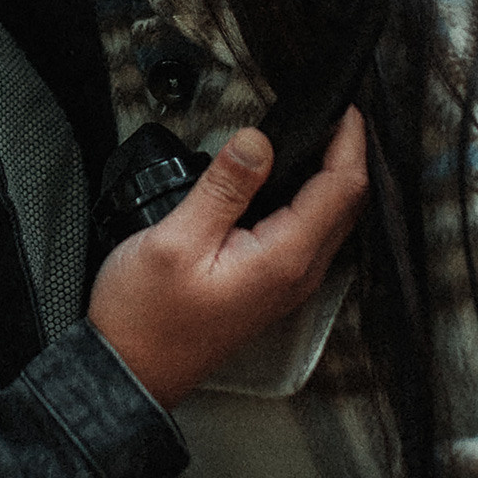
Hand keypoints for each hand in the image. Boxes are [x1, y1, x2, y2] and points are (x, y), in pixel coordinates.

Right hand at [88, 107, 367, 409]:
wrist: (128, 371)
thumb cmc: (145, 317)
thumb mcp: (175, 239)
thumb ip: (224, 187)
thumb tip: (258, 140)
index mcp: (283, 258)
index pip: (341, 189)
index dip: (348, 141)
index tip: (342, 105)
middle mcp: (297, 273)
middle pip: (347, 203)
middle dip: (348, 153)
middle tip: (333, 112)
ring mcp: (286, 282)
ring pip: (331, 219)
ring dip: (331, 176)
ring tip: (316, 135)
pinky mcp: (270, 284)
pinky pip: (308, 234)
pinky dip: (310, 199)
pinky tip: (287, 180)